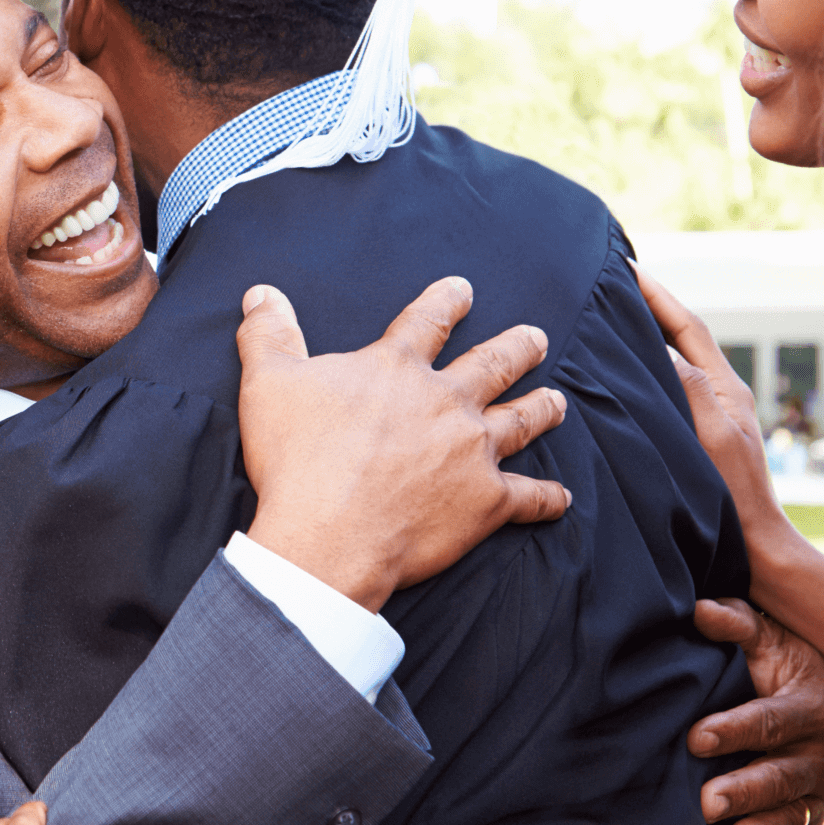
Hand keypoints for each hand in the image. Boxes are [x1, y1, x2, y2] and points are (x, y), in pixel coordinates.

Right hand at [236, 277, 570, 610]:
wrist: (327, 535)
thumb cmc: (296, 458)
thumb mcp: (267, 382)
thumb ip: (268, 333)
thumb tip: (261, 293)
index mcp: (395, 368)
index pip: (428, 321)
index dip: (447, 301)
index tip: (464, 289)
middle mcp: (444, 401)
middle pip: (492, 364)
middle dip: (517, 347)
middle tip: (536, 337)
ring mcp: (471, 451)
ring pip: (521, 421)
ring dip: (542, 409)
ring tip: (558, 400)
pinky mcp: (486, 502)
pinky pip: (529, 497)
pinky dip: (548, 498)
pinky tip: (562, 496)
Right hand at [634, 266, 777, 524]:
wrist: (755, 548)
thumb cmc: (735, 498)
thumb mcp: (712, 437)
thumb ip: (691, 389)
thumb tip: (663, 348)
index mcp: (726, 388)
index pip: (687, 327)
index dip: (656, 294)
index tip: (625, 267)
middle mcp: (720, 393)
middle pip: (682, 335)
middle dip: (650, 304)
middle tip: (613, 281)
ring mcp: (711, 412)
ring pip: (675, 359)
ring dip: (646, 333)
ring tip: (611, 315)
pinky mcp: (700, 432)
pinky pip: (669, 384)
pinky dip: (646, 366)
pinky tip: (622, 371)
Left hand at [689, 598, 823, 824]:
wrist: (818, 687)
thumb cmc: (779, 658)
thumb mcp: (765, 635)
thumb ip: (735, 622)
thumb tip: (699, 609)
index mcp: (809, 704)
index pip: (769, 719)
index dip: (734, 729)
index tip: (696, 738)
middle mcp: (820, 750)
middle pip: (781, 774)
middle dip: (745, 789)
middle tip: (707, 802)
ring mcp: (819, 785)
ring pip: (793, 811)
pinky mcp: (814, 810)